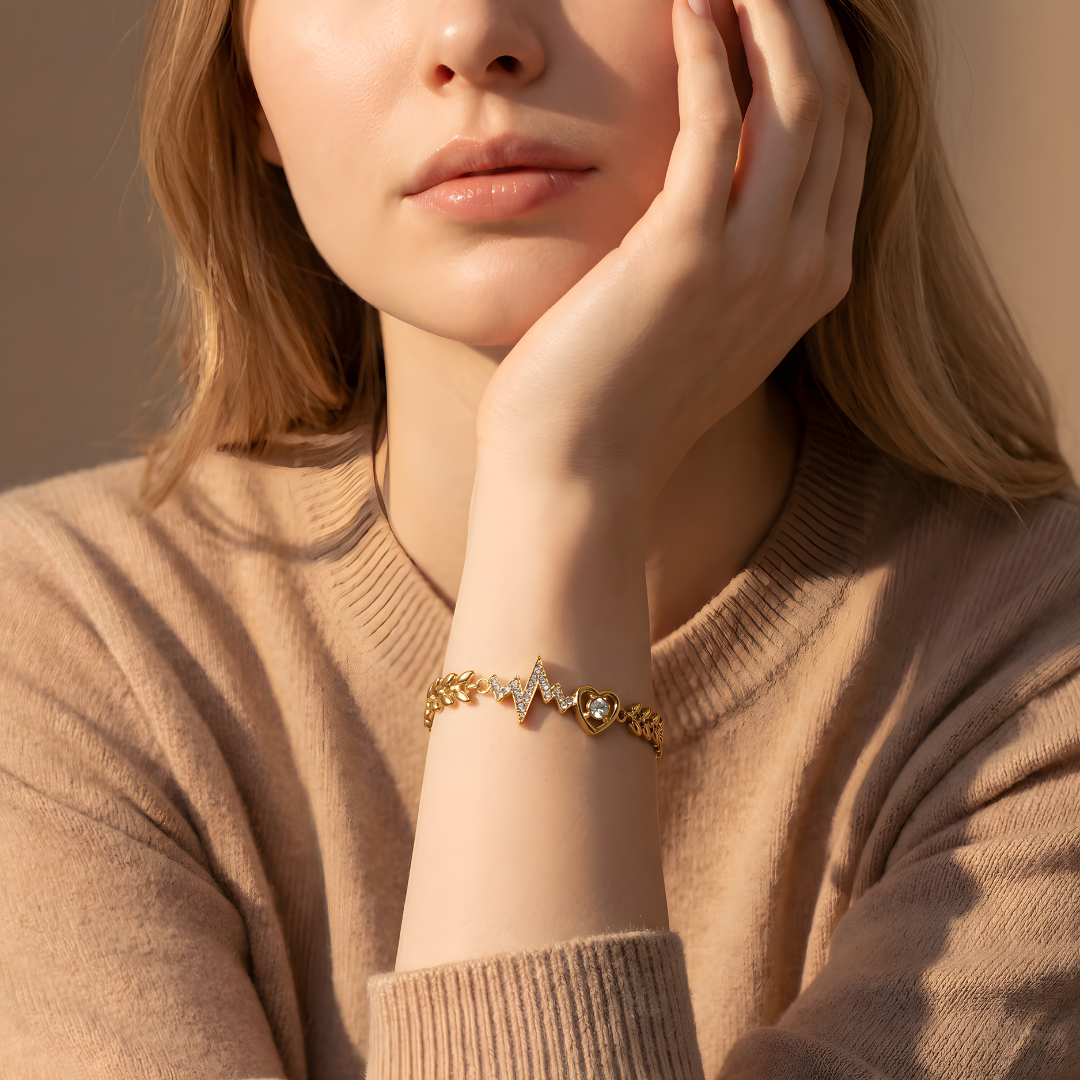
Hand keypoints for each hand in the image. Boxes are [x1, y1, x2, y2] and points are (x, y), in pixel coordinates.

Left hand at [476, 0, 871, 509]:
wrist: (579, 467)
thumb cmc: (620, 392)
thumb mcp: (701, 318)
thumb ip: (732, 252)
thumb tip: (716, 182)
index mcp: (815, 278)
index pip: (843, 136)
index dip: (819, 56)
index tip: (781, 6)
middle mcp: (806, 265)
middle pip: (835, 103)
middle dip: (804, 18)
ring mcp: (757, 261)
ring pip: (797, 97)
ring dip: (767, 13)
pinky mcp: (689, 254)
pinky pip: (717, 120)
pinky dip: (706, 52)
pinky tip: (684, 7)